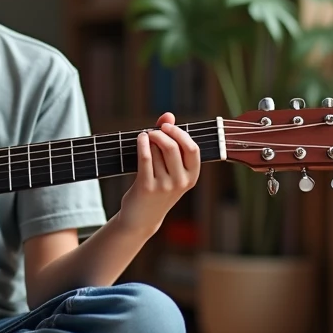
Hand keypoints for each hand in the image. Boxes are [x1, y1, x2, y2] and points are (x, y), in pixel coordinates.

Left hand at [116, 112, 200, 238]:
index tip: (167, 125)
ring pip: (156, 151)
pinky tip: (140, 139)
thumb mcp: (169, 167)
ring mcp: (164, 186)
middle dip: (161, 133)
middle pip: (173, 147)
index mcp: (192, 176)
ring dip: (149, 140)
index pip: (192, 148)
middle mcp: (181, 182)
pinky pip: (145, 158)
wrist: (142, 217)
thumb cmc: (157, 187)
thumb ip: (171, 140)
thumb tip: (168, 115)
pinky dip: (142, 144)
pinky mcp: (147, 187)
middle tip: (153, 131)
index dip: (180, 133)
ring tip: (144, 139)